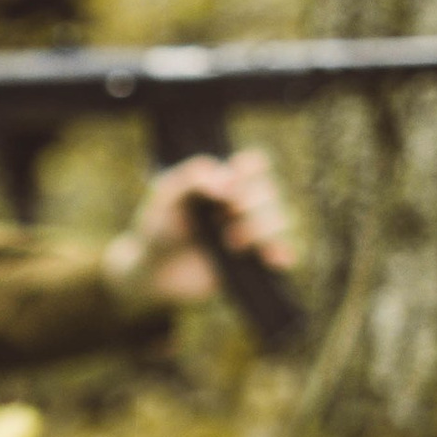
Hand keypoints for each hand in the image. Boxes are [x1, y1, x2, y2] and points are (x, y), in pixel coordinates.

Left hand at [103, 149, 293, 306]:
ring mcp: (249, 232)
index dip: (251, 170)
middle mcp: (241, 204)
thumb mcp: (166, 195)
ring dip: (262, 228)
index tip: (231, 183)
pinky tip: (275, 259)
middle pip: (270, 192)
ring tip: (233, 243)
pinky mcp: (253, 259)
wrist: (154, 272)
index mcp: (223, 182)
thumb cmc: (157, 227)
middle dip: (251, 203)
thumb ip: (193, 178)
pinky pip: (281, 252)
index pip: (255, 165)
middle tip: (224, 216)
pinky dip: (282, 252)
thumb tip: (228, 185)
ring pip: (280, 220)